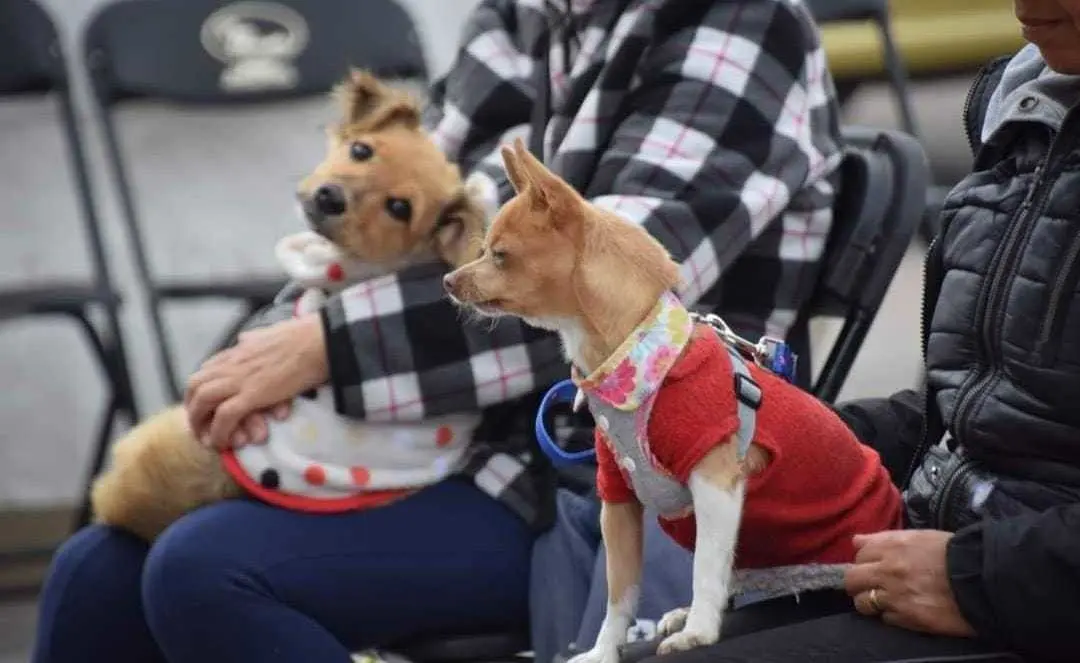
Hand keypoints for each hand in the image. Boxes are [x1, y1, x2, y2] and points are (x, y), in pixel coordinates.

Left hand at [185, 314, 328, 447]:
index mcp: (240, 349)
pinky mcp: (252, 394)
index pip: (207, 368)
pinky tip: (222, 443)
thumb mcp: (271, 332)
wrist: (320, 341)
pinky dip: (219, 432)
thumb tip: (245, 337)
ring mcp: (240, 378)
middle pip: (196, 385)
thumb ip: (256, 337)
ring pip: (202, 401)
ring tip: (207, 439)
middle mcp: (234, 362)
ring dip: (200, 423)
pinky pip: (224, 417)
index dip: (201, 388)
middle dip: (192, 407)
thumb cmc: (305, 336)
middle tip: (199, 426)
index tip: (205, 404)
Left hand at [844, 530, 974, 637]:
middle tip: (871, 586)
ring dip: (870, 602)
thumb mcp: (919, 536)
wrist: (982, 580)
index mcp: (891, 546)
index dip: (865, 561)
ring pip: (863, 602)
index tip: (873, 565)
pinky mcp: (906, 618)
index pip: (859, 553)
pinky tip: (905, 611)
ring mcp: (894, 596)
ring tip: (885, 602)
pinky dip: (891, 615)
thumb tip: (856, 541)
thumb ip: (885, 539)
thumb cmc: (954, 553)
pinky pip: (885, 619)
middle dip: (858, 583)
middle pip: (852, 579)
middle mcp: (886, 570)